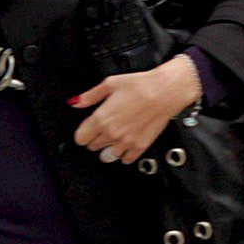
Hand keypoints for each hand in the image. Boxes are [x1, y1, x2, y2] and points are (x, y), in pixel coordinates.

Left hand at [71, 54, 201, 163]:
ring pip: (107, 156)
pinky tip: (126, 145)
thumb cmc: (141, 85)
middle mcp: (112, 133)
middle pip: (92, 147)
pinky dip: (124, 155)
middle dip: (95, 139)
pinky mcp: (141, 146)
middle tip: (102, 129)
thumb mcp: (110, 84)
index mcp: (101, 119)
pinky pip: (126, 159)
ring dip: (108, 148)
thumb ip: (90, 96)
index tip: (87, 129)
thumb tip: (76, 102)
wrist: (166, 90)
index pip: (80, 138)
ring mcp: (127, 141)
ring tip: (113, 138)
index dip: (82, 132)